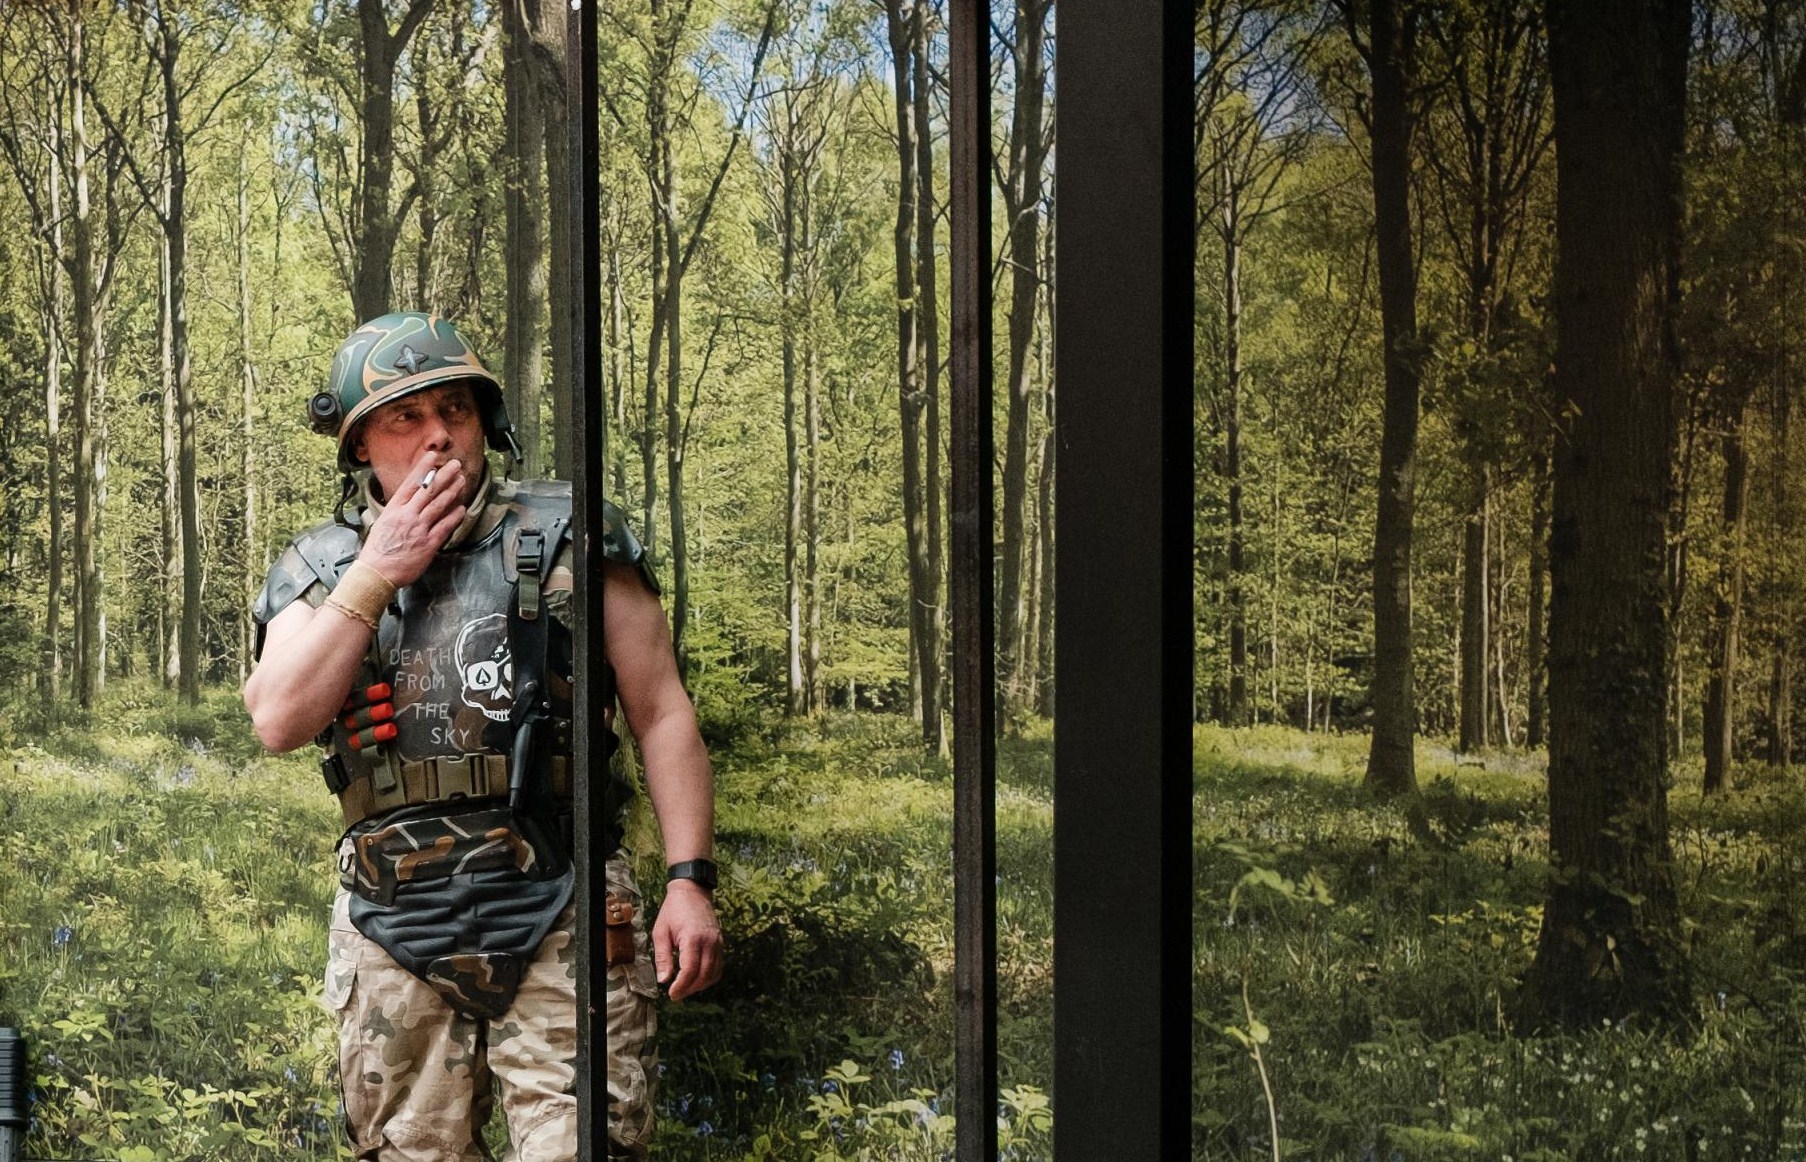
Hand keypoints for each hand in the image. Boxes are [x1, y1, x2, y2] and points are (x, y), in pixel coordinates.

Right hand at [359, 453, 467, 586]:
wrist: (376, 573)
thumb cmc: (377, 550)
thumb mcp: (383, 523)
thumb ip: (397, 511)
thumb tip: (407, 501)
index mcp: (394, 509)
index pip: (411, 483)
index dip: (423, 468)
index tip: (432, 456)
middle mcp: (407, 515)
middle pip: (428, 491)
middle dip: (444, 475)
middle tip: (455, 464)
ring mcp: (419, 529)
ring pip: (439, 505)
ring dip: (452, 491)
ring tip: (461, 480)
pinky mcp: (428, 544)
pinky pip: (445, 527)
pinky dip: (454, 516)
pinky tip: (462, 508)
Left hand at [653, 880, 722, 1000]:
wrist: (692, 891)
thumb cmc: (673, 910)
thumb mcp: (661, 932)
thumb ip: (662, 957)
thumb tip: (663, 980)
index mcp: (693, 938)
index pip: (690, 971)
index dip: (681, 986)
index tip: (671, 994)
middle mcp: (709, 942)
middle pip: (703, 976)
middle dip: (689, 989)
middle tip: (676, 994)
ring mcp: (718, 942)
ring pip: (713, 974)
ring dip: (700, 985)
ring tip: (685, 988)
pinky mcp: (720, 943)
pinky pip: (718, 966)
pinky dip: (709, 977)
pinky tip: (697, 978)